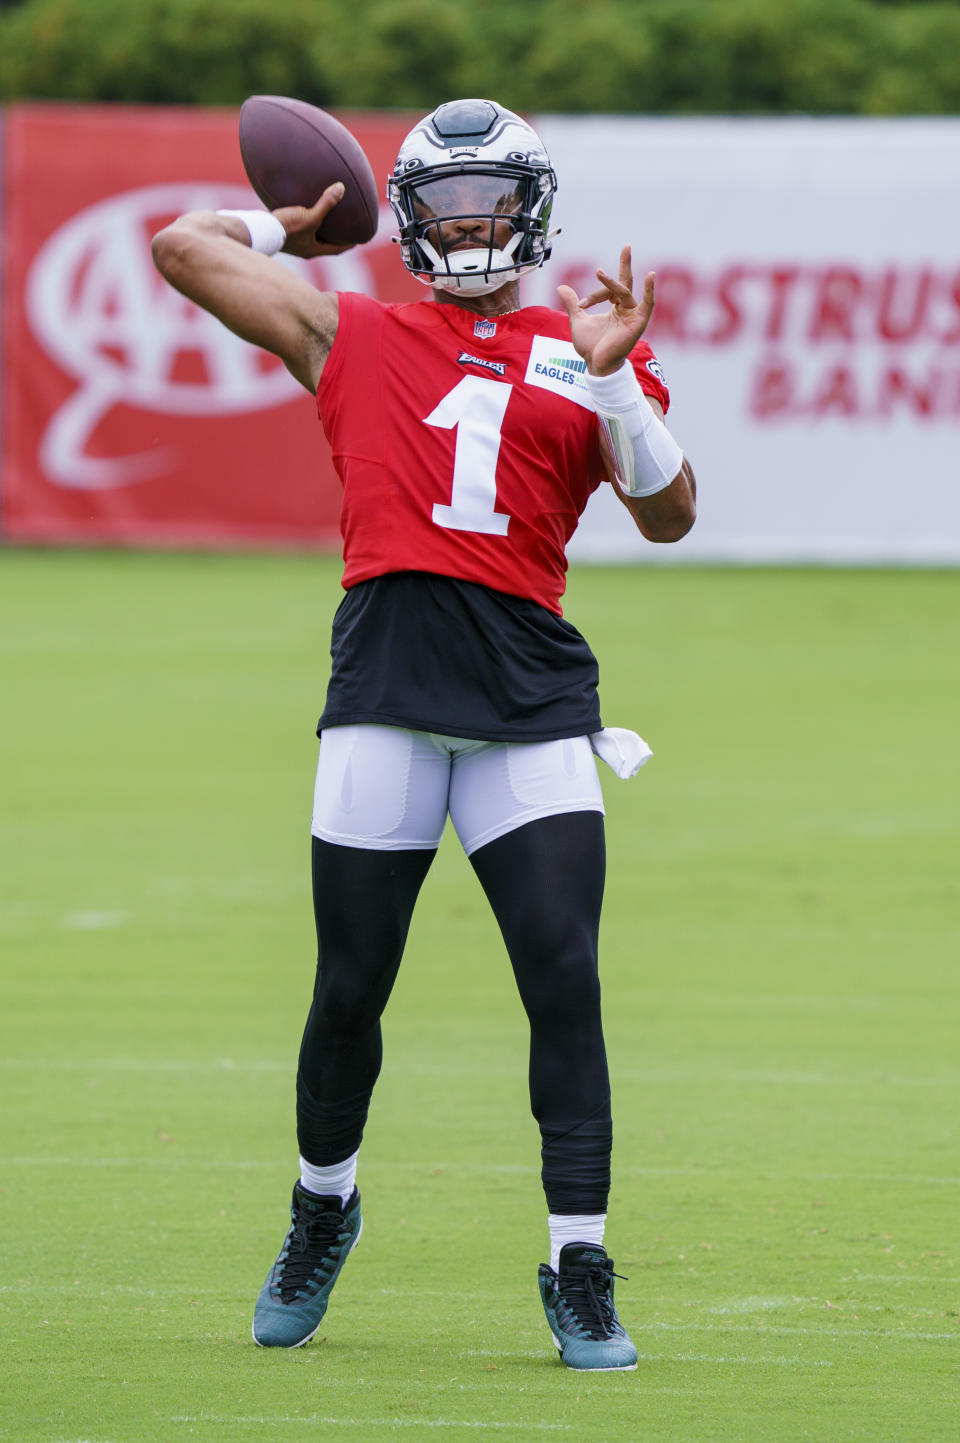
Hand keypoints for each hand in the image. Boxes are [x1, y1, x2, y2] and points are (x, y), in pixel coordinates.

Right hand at [274, 183, 354, 258]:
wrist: (261, 230)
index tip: (359, 239)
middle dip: (335, 238)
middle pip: (325, 244)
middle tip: (346, 230)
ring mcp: (294, 244)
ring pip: (312, 237)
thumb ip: (326, 204)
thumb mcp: (310, 216)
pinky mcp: (285, 235)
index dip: (349, 244)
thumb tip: (341, 188)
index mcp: (314, 250)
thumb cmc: (287, 227)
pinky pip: (301, 228)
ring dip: (320, 230)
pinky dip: (307, 222)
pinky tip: (306, 210)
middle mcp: (305, 249)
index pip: (337, 249)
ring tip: (327, 220)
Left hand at [557, 246, 654, 376]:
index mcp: (615, 308)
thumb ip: (572, 303)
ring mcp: (633, 315)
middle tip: (626, 245)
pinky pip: (647, 304)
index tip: (580, 305)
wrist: (596, 364)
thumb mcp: (578, 320)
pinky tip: (651, 276)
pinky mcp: (638, 323)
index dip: (593, 295)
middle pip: (626, 282)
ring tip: (598, 273)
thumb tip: (561, 287)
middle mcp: (626, 309)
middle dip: (626, 264)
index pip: (608, 291)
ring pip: (624, 292)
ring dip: (610, 283)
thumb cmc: (590, 347)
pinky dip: (650, 291)